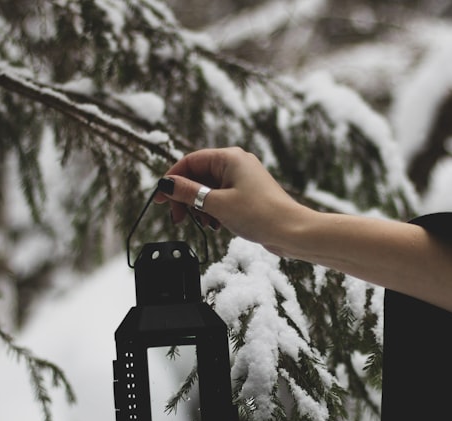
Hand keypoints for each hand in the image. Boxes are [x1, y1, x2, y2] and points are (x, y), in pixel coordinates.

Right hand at [153, 147, 308, 255]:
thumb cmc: (259, 214)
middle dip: (185, 197)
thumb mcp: (217, 204)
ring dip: (199, 207)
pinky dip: (212, 210)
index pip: (190, 162)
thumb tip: (167, 184)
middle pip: (198, 176)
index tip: (159, 198)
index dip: (172, 179)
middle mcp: (236, 164)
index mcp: (229, 158)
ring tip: (201, 224)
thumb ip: (188, 193)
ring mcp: (243, 180)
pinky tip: (214, 225)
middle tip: (177, 218)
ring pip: (208, 189)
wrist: (292, 231)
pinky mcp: (248, 195)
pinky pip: (221, 198)